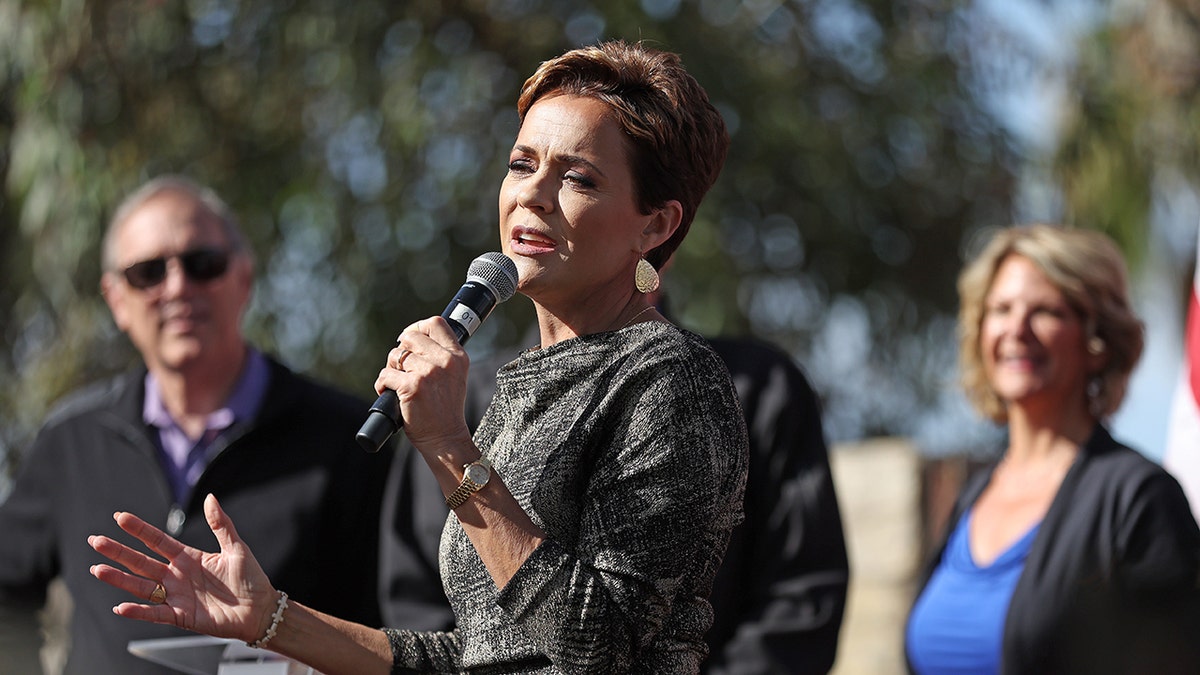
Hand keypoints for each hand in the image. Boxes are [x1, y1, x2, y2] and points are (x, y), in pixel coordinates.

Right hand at [88, 493, 278, 644]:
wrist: (261, 610)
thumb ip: (221, 524)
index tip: (119, 517)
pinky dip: (138, 611)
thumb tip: (210, 497)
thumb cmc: (251, 579)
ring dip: (119, 579)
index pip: (157, 540)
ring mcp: (177, 596)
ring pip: (141, 586)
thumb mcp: (236, 547)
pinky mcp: (181, 616)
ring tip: (98, 569)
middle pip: (141, 561)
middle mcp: (177, 575)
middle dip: (118, 552)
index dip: (139, 529)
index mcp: (188, 557)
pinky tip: (121, 606)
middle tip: (96, 541)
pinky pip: (155, 613)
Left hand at [374, 316, 473, 453]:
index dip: (417, 327)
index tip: (409, 340)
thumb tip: (410, 339)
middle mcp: (445, 361)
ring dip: (390, 369)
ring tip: (397, 384)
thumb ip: (440, 357)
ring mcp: (428, 373)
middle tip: (401, 368)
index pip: (436, 323)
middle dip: (401, 350)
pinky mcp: (412, 387)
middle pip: (411, 336)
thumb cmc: (445, 409)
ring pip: (395, 355)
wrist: (445, 438)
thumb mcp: (454, 376)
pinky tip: (389, 393)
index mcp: (457, 356)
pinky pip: (386, 374)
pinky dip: (382, 384)